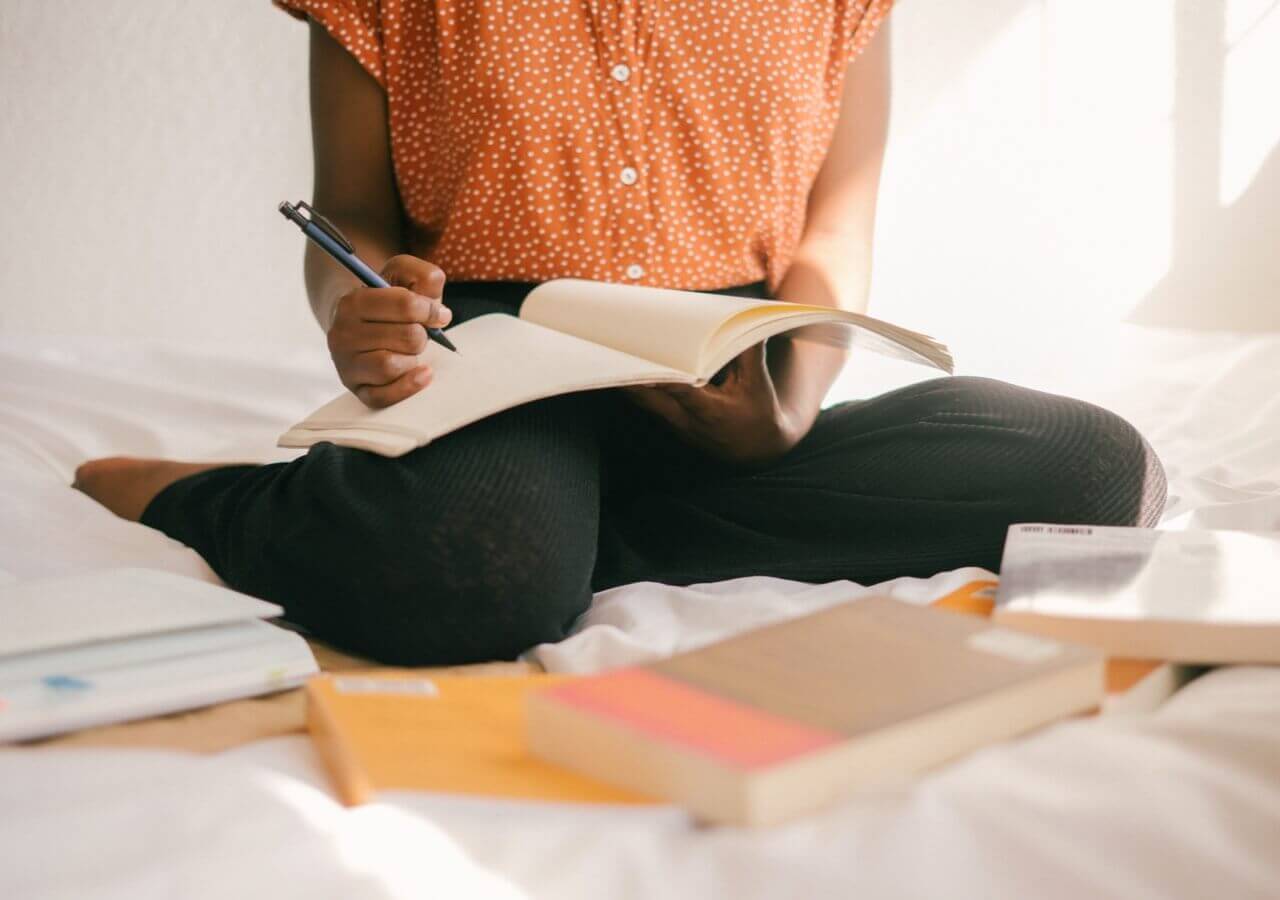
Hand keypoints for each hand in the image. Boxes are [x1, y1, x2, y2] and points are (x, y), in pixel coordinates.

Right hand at [326, 255, 451, 407]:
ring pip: (392, 366)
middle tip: (418, 334)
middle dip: (422, 335)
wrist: (361, 328)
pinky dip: (408, 386)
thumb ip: (425, 276)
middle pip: (407, 336)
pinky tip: (421, 373)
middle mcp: (342, 333)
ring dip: (413, 359)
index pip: (405, 304)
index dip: (430, 309)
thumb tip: (439, 312)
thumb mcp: (404, 278)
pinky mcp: (356, 389)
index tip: (438, 314)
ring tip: (409, 352)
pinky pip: (384, 396)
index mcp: (354, 301)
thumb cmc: (390, 304)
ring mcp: (346, 364)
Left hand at [622, 343, 804, 465]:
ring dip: (625, 377)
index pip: (679, 391)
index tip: (642, 357)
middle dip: (629, 374)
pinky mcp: (668, 421)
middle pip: (648, 398)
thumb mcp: (757, 383)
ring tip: (608, 348)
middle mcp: (685, 420)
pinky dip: (633, 384)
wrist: (754, 451)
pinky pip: (644, 401)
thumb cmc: (757, 413)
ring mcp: (673, 423)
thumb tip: (744, 316)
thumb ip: (747, 351)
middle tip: (612, 345)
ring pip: (641, 400)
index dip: (660, 376)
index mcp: (709, 411)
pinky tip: (622, 362)